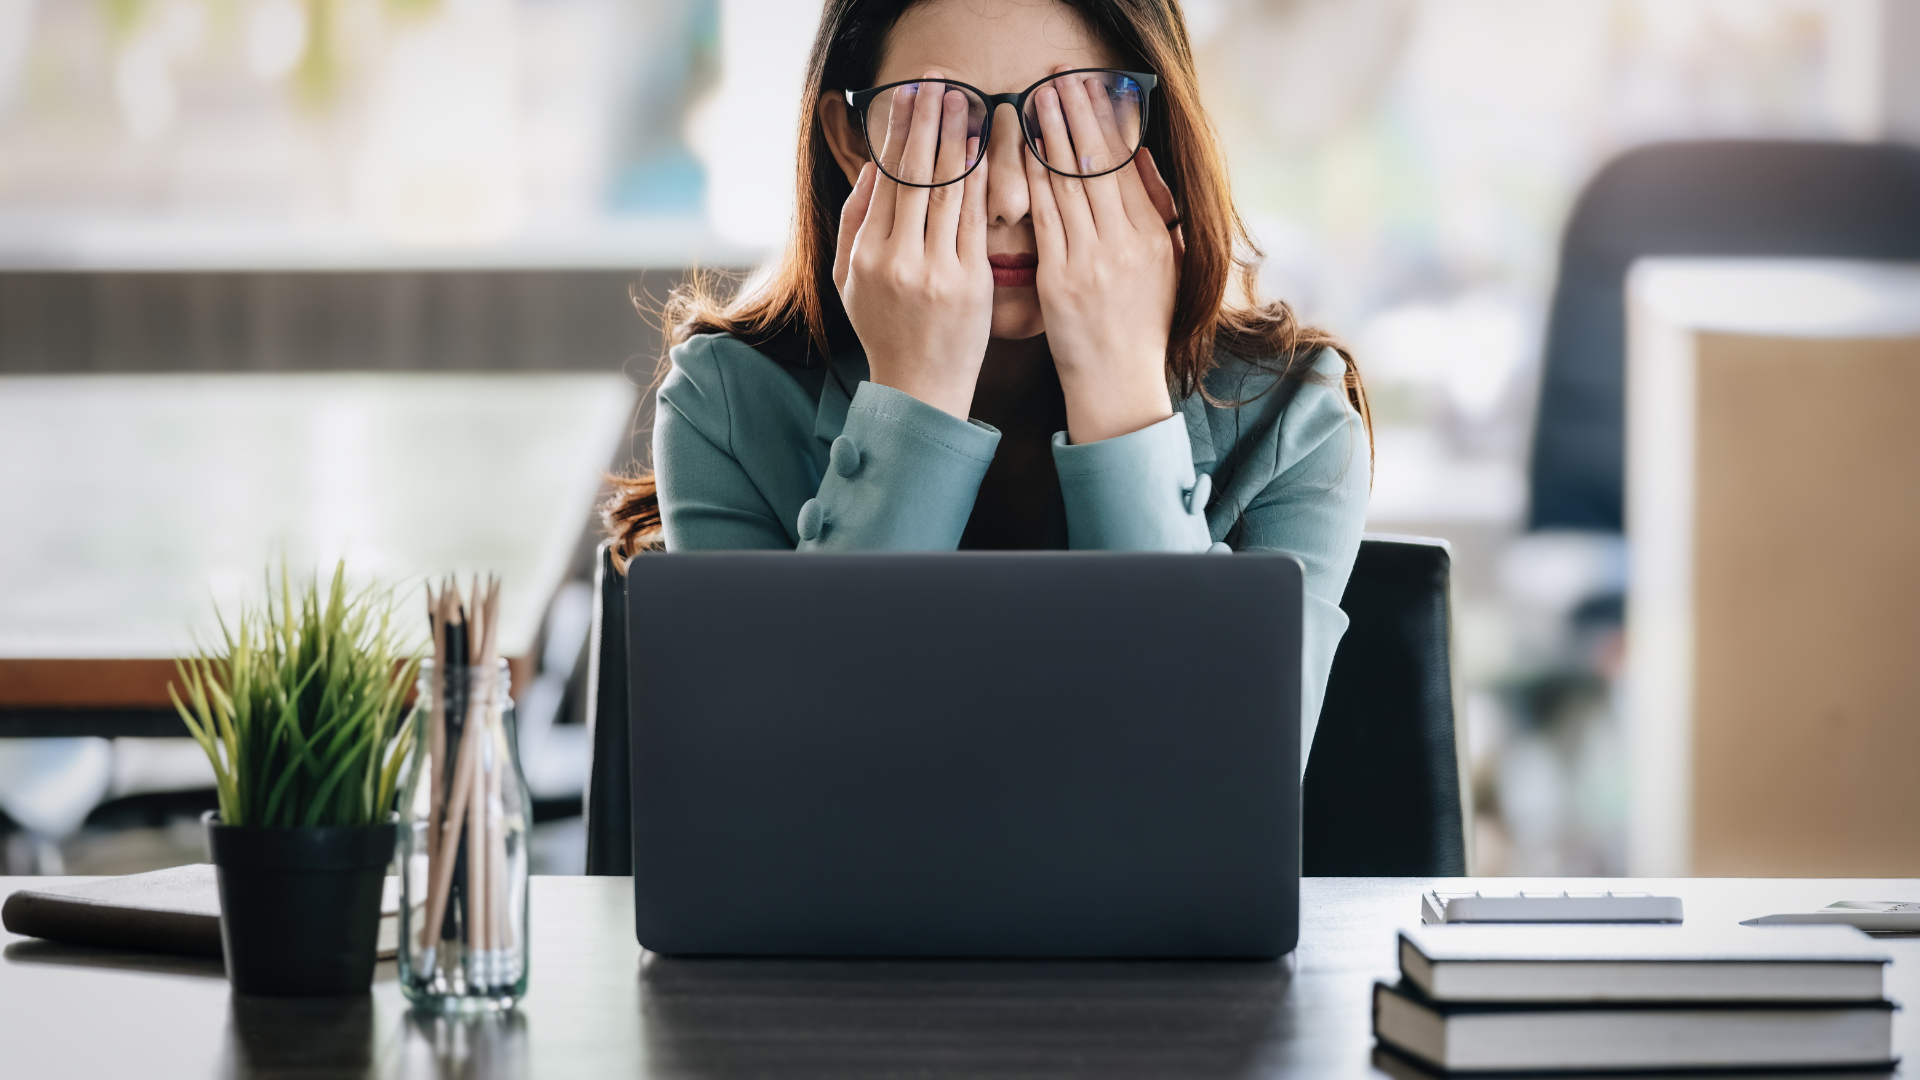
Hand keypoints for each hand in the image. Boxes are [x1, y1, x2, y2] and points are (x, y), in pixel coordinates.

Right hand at [832, 72, 992, 419]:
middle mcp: (897, 259)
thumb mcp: (848, 280)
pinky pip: (976, 221)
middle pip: (915, 176)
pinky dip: (981, 182)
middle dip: (928, 122)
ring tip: (965, 102)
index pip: (885, 180)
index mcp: (865, 255)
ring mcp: (936, 271)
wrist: (920, 388)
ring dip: (958, 140)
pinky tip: (986, 152)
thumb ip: (854, 222)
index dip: (899, 132)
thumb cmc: (885, 330)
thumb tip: (871, 170)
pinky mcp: (971, 284)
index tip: (911, 96)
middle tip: (939, 83)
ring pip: (948, 192)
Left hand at [1024, 68, 1183, 443]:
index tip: (1091, 88)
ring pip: (1070, 183)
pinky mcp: (1061, 280)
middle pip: (1098, 164)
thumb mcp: (1168, 266)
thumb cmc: (1140, 328)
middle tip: (1057, 77)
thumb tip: (1142, 158)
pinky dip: (1033, 181)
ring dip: (1051, 135)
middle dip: (1076, 114)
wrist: (1120, 386)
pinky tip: (1022, 152)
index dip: (1106, 121)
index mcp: (1153, 237)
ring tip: (1038, 98)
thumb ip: (1158, 211)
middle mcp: (1126, 243)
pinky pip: (1045, 218)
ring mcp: (1092, 261)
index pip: (1127, 165)